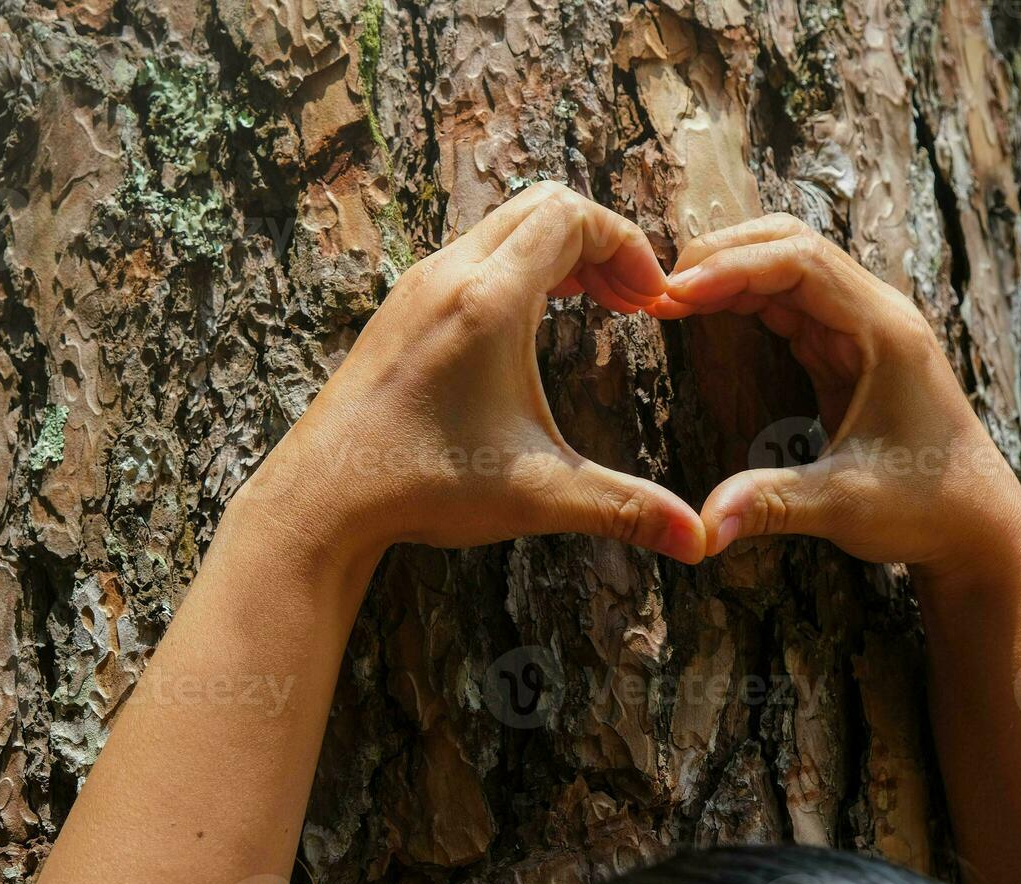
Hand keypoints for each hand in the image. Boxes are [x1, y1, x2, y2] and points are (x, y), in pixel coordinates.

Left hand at [240, 182, 706, 565]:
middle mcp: (449, 275)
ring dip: (558, 251)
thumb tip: (700, 541)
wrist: (320, 499)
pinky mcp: (401, 307)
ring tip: (595, 306)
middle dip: (600, 242)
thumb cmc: (421, 485)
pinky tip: (532, 325)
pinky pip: (472, 253)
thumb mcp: (538, 494)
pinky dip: (517, 266)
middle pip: (542, 204)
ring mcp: (418, 286)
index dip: (626, 244)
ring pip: (504, 226)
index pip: (570, 213)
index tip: (651, 300)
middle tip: (631, 301)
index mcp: (487, 300)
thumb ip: (625, 508)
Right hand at [649, 214, 1020, 573]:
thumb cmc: (927, 506)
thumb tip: (701, 529)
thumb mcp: (845, 505)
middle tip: (661, 287)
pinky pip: (788, 302)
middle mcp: (876, 314)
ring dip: (729, 272)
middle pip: (790, 244)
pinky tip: (701, 314)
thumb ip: (770, 504)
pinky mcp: (846, 351)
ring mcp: (861, 328)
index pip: (799, 262)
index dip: (731, 269)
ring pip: (786, 267)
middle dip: (723, 254)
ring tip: (670, 297)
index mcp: (884, 330)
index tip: (674, 294)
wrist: (976, 525)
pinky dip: (742, 299)